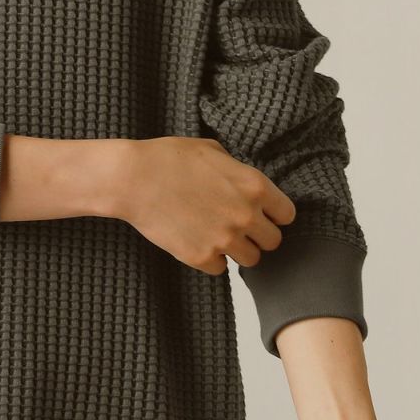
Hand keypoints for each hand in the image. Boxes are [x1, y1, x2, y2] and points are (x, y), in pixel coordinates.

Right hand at [123, 136, 295, 274]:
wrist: (132, 179)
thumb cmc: (167, 158)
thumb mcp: (211, 150)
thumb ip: (236, 169)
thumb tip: (243, 181)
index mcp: (254, 185)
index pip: (287, 215)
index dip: (273, 215)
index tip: (260, 214)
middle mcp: (245, 215)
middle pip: (273, 242)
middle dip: (257, 235)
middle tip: (236, 226)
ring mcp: (224, 239)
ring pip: (251, 259)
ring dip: (237, 250)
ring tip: (216, 235)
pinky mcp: (201, 257)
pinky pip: (220, 268)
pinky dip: (211, 259)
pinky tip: (196, 241)